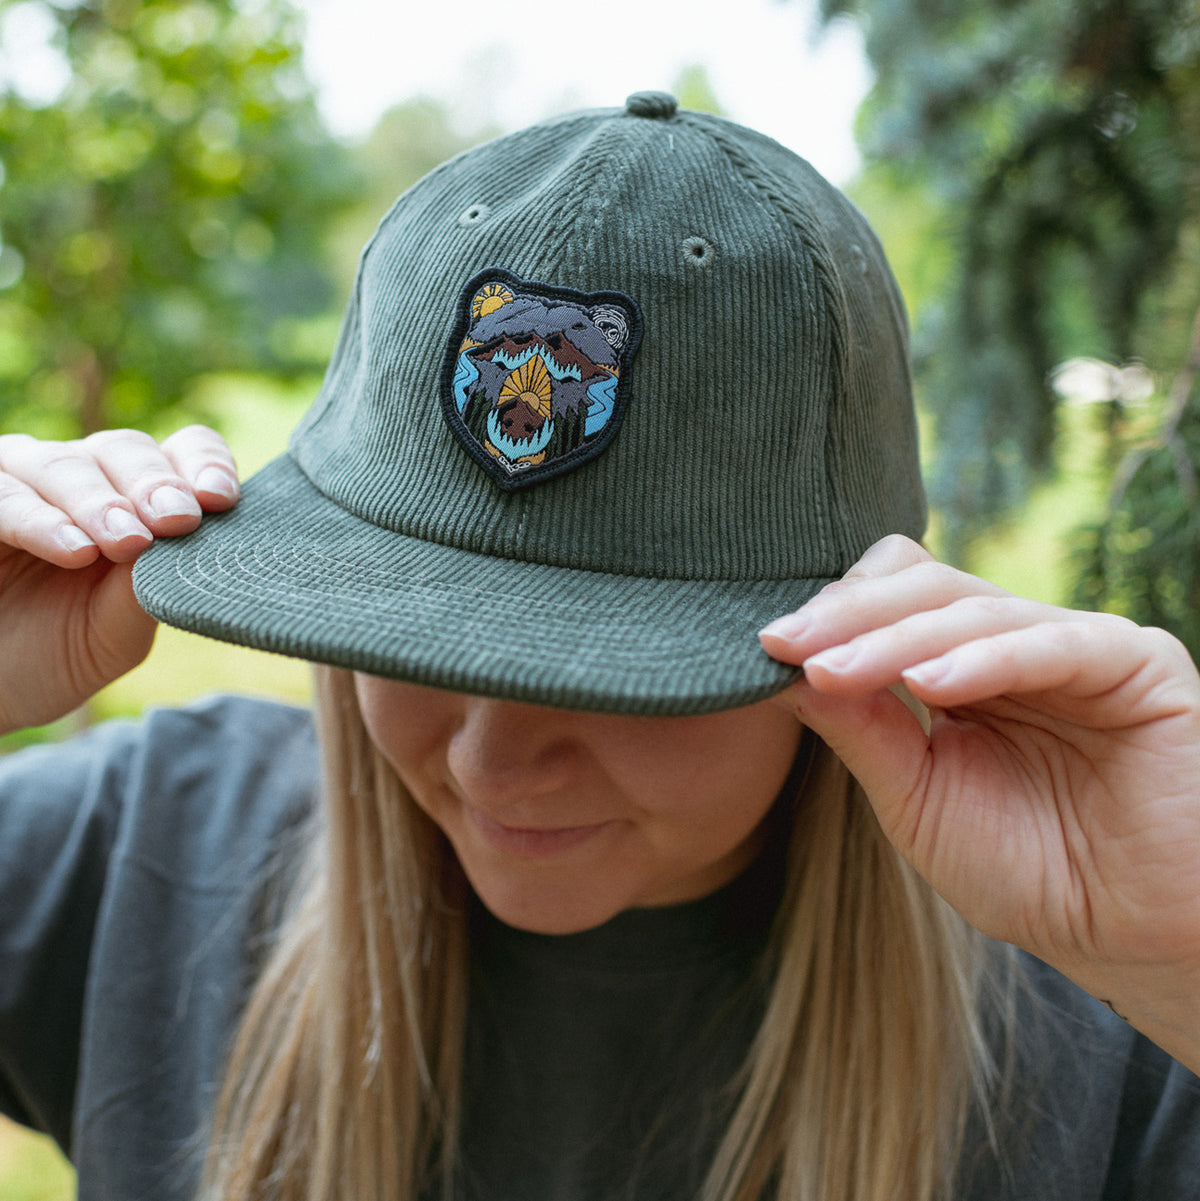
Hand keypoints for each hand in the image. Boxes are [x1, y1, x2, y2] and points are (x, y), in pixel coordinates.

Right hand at [0, 426, 238, 733]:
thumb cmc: (58, 652)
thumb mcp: (117, 631)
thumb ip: (151, 590)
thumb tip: (192, 547)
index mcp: (136, 498)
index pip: (181, 452)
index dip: (205, 465)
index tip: (221, 501)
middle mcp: (80, 476)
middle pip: (125, 449)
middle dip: (156, 485)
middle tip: (178, 520)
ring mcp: (20, 481)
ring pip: (65, 465)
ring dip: (101, 502)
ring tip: (127, 543)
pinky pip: (4, 493)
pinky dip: (41, 519)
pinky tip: (74, 550)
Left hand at [759, 535, 1199, 1070]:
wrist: (1125, 938)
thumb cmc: (1024, 871)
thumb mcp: (915, 798)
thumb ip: (861, 730)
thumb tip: (784, 669)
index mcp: (961, 666)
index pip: (892, 600)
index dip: (832, 614)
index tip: (765, 645)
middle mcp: (1013, 643)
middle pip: (922, 588)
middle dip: (848, 617)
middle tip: (784, 643)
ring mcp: (1074, 645)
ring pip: (972, 609)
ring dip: (894, 640)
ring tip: (833, 669)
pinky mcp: (1135, 663)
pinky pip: (1050, 644)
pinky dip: (983, 659)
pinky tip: (928, 686)